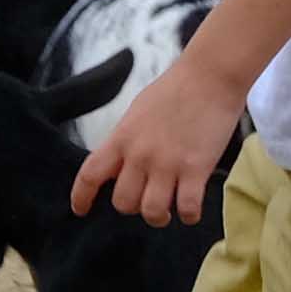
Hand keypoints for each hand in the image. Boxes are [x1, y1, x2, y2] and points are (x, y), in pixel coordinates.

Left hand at [73, 55, 246, 228]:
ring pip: (152, 212)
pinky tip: (191, 209)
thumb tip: (120, 165)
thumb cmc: (176, 89)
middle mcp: (140, 154)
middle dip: (132, 207)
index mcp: (121, 137)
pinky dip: (189, 216)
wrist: (210, 75)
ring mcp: (168, 163)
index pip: (89, 175)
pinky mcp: (196, 169)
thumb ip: (125, 140)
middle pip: (123, 202)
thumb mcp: (137, 112)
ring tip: (167, 211)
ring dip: (158, 217)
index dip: (81, 197)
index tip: (80, 210)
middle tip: (145, 200)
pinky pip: (187, 209)